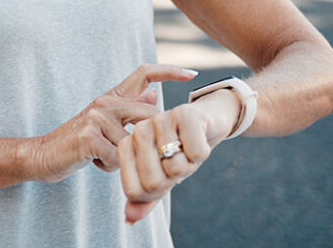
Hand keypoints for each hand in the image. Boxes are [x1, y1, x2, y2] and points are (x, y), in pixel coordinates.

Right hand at [28, 65, 196, 183]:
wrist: (42, 154)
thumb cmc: (78, 142)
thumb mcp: (105, 122)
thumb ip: (130, 107)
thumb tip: (155, 93)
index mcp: (112, 96)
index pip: (144, 73)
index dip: (169, 71)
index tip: (192, 73)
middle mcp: (105, 101)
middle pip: (150, 115)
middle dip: (152, 139)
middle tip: (138, 154)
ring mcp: (96, 117)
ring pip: (134, 143)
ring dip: (123, 159)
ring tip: (102, 157)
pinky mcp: (89, 136)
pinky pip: (117, 158)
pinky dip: (109, 167)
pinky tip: (93, 162)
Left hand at [119, 88, 240, 223]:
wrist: (205, 121)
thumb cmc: (179, 151)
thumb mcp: (162, 177)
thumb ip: (144, 198)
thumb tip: (130, 218)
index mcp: (127, 146)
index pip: (134, 192)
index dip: (155, 193)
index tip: (163, 176)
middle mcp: (139, 131)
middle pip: (153, 183)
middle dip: (173, 180)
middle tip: (178, 162)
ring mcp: (160, 119)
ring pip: (176, 168)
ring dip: (189, 165)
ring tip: (187, 149)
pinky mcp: (184, 113)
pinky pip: (196, 153)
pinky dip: (202, 152)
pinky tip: (199, 138)